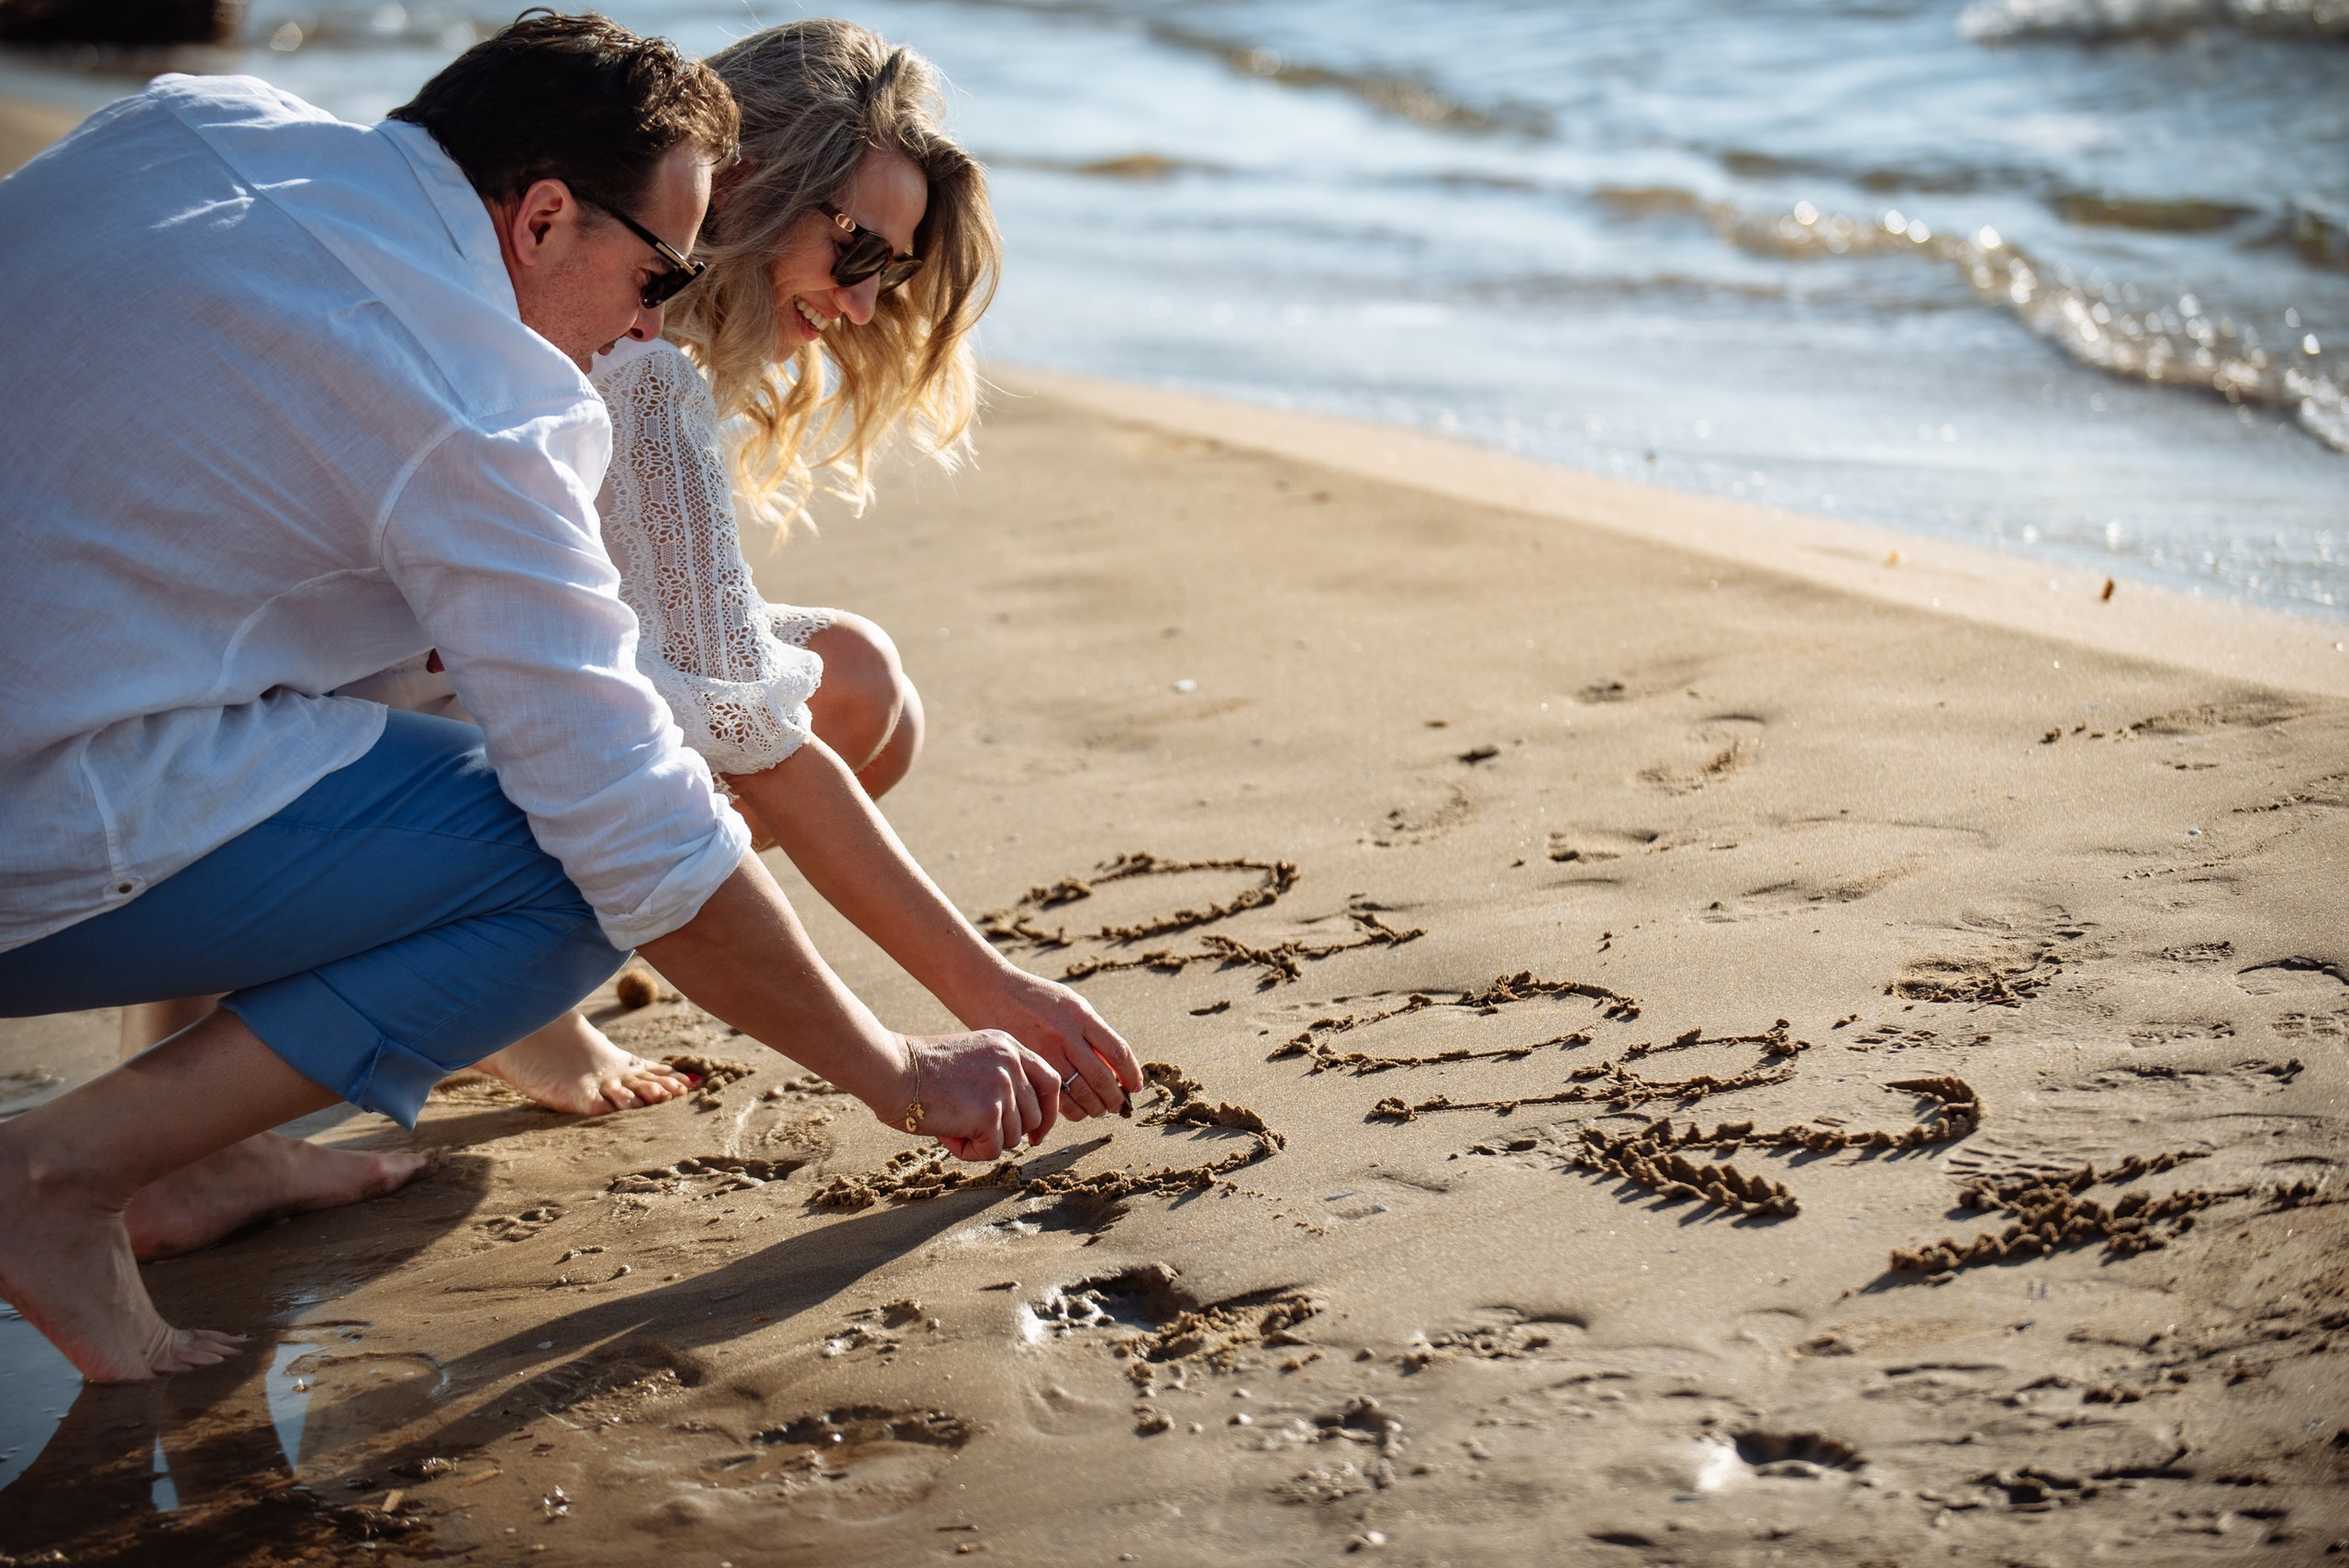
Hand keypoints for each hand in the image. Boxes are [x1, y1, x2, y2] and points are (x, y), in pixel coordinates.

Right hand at [895, 1030, 1062, 1162]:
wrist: (891, 1069)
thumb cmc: (918, 1070)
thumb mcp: (970, 1060)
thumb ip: (997, 1081)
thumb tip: (1020, 1127)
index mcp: (1008, 1046)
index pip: (1050, 1081)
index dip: (1047, 1112)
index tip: (1036, 1134)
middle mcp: (1012, 1063)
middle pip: (1034, 1116)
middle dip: (1009, 1134)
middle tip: (976, 1135)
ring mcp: (1003, 1086)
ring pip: (1013, 1137)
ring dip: (984, 1142)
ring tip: (953, 1127)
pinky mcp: (990, 1112)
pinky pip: (992, 1150)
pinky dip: (970, 1152)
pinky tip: (949, 1136)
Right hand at [963, 969, 1141, 1121]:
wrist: (994, 992)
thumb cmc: (1039, 1000)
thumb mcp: (1071, 1004)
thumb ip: (1093, 1031)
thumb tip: (1117, 1068)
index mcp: (1081, 1015)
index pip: (1118, 1051)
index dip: (1131, 1073)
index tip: (1135, 1086)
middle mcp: (1065, 1034)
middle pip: (1101, 1077)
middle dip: (1115, 1098)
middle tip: (1118, 1106)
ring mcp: (1045, 1051)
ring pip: (1080, 1092)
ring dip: (1095, 1107)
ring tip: (1099, 1110)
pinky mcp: (1028, 1066)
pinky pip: (1055, 1097)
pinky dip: (1071, 1110)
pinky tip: (1076, 1110)